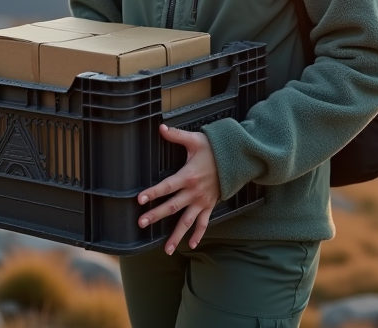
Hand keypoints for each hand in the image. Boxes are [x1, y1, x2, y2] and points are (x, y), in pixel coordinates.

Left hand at [137, 124, 220, 253]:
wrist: (238, 159)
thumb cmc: (214, 149)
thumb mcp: (195, 140)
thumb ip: (176, 135)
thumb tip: (160, 127)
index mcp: (188, 176)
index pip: (166, 186)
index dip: (153, 192)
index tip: (139, 199)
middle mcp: (194, 192)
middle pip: (172, 207)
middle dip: (156, 215)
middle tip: (141, 223)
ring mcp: (202, 201)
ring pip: (187, 222)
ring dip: (176, 236)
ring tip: (166, 249)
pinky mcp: (210, 206)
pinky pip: (204, 223)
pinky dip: (198, 235)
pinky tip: (191, 245)